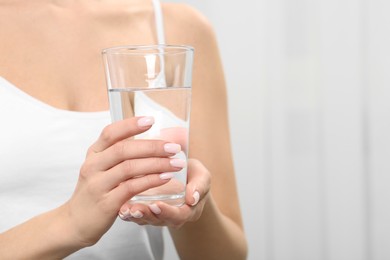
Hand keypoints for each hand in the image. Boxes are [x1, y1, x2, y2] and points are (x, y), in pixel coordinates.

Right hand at [62, 116, 184, 245]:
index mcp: (94, 154)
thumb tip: (148, 141)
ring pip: (130, 168)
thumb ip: (117, 155)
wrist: (76, 222)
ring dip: (157, 164)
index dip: (130, 124)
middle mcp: (93, 166)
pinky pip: (132, 187)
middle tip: (174, 148)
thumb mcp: (100, 169)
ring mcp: (98, 185)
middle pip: (124, 149)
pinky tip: (165, 178)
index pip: (110, 133)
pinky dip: (151, 181)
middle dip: (152, 146)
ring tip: (176, 163)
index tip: (151, 120)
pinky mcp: (106, 203)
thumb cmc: (95, 192)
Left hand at [117, 159, 210, 228]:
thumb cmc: (194, 176)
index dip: (167, 212)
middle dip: (146, 215)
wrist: (185, 176)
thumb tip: (192, 198)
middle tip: (136, 208)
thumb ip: (199, 186)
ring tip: (125, 209)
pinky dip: (127, 212)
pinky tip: (119, 207)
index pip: (178, 216)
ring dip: (134, 215)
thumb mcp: (202, 177)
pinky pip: (136, 214)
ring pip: (145, 219)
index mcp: (187, 211)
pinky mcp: (145, 209)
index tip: (157, 204)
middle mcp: (170, 216)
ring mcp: (156, 215)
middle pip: (158, 220)